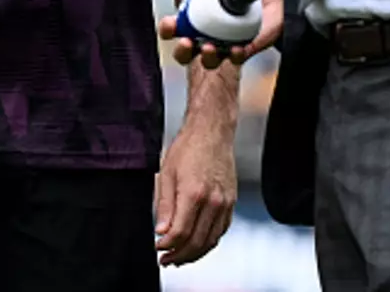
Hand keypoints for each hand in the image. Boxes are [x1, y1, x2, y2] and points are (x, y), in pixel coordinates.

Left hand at [154, 123, 236, 265]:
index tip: (157, 248)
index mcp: (194, 193)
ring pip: (211, 240)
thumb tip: (161, 231)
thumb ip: (164, 206)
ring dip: (195, 254)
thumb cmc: (188, 148)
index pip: (180, 233)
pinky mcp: (232, 202)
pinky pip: (221, 230)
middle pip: (197, 242)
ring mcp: (225, 202)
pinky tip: (197, 243)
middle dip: (179, 255)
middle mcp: (213, 201)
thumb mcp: (167, 174)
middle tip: (166, 260)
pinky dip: (209, 242)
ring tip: (179, 257)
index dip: (166, 245)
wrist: (212, 131)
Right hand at [157, 0, 283, 68]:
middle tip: (187, 42)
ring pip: (209, 62)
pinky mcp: (245, 50)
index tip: (171, 23)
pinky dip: (235, 55)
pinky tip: (236, 48)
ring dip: (207, 57)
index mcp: (192, 22)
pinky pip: (237, 59)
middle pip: (185, 55)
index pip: (173, 31)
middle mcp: (204, 38)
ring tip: (210, 46)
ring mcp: (224, 47)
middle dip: (182, 51)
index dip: (167, 30)